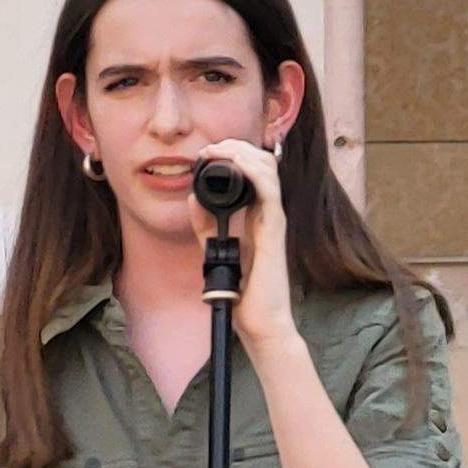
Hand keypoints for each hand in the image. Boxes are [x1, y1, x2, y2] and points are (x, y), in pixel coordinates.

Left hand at [193, 139, 294, 346]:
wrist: (259, 320)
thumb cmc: (243, 290)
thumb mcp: (216, 250)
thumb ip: (205, 225)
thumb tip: (192, 199)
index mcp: (257, 215)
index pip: (252, 171)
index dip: (232, 154)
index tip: (205, 153)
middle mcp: (268, 213)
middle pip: (262, 163)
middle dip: (236, 147)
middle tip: (210, 148)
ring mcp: (274, 219)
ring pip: (268, 169)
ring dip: (243, 152)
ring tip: (219, 150)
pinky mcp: (275, 228)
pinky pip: (270, 189)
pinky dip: (254, 170)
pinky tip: (238, 162)